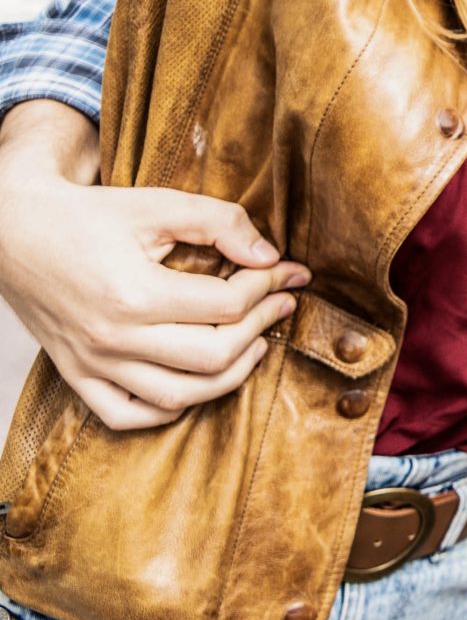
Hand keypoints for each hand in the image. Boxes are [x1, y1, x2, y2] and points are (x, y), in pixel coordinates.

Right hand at [0, 100, 305, 430]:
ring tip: (255, 344)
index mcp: (134, 293)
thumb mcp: (158, 204)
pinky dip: (168, 410)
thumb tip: (269, 257)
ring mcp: (91, 363)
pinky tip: (197, 381)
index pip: (226, 305)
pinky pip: (127, 415)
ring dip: (230, 375)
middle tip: (280, 305)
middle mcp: (112, 337)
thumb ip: (221, 223)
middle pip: (213, 356)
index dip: (268, 286)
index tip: (286, 272)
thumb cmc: (87, 216)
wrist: (14, 230)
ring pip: (179, 396)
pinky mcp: (75, 373)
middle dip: (260, 329)